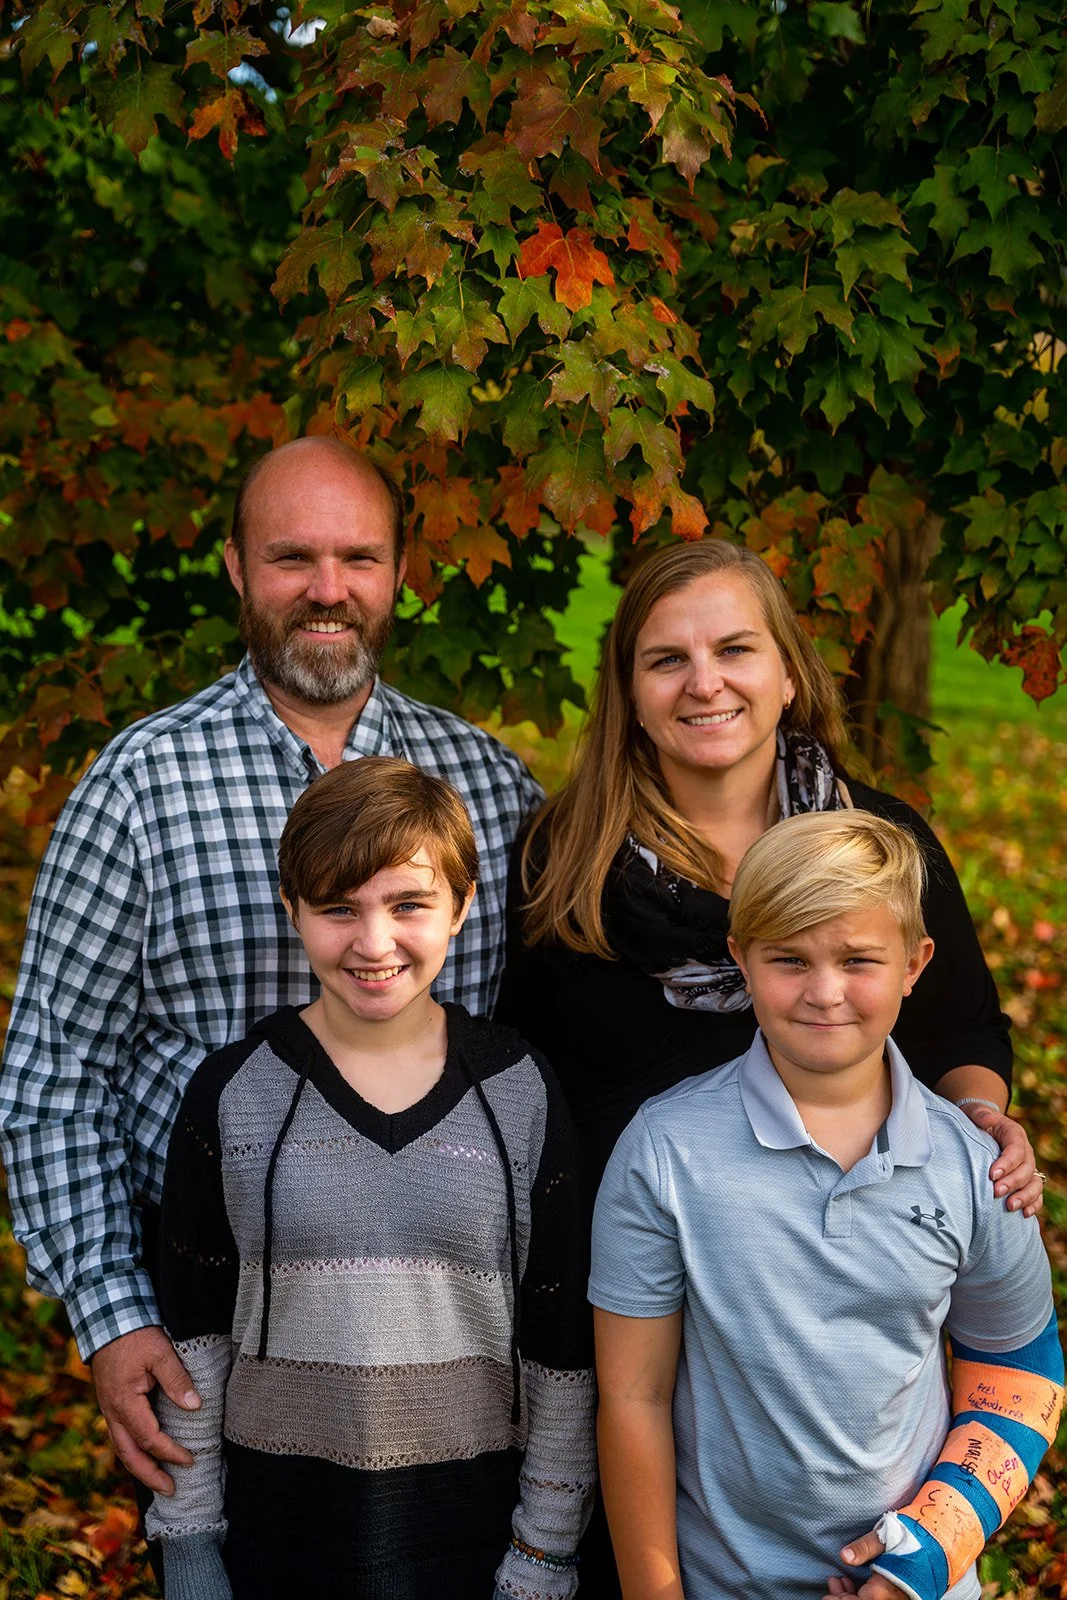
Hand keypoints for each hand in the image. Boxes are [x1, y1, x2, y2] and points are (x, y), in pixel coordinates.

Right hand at [91, 1325, 200, 1493]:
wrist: (107, 1321)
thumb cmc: (135, 1336)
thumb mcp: (160, 1353)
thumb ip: (177, 1380)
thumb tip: (195, 1406)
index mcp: (125, 1402)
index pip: (149, 1438)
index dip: (170, 1453)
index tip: (190, 1460)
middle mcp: (113, 1412)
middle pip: (129, 1455)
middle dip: (150, 1476)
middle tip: (171, 1490)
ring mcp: (109, 1409)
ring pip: (122, 1448)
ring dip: (140, 1468)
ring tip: (160, 1482)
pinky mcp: (111, 1404)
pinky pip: (121, 1436)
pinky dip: (134, 1451)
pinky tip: (147, 1455)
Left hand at [820, 1528, 908, 1599]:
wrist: (941, 1541)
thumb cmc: (915, 1536)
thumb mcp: (886, 1536)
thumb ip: (864, 1547)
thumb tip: (844, 1556)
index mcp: (886, 1588)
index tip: (828, 1595)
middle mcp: (895, 1599)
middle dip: (845, 1598)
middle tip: (833, 1585)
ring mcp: (901, 1599)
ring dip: (853, 1596)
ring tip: (840, 1582)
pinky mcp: (905, 1596)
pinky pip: (881, 1599)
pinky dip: (865, 1594)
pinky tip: (854, 1584)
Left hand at [964, 1105, 1044, 1216]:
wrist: (980, 1127)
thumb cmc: (976, 1121)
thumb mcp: (976, 1112)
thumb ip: (981, 1115)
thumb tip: (986, 1120)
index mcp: (1014, 1134)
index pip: (1016, 1149)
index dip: (1007, 1163)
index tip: (992, 1174)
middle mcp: (1025, 1152)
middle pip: (1026, 1169)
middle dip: (1012, 1183)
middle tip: (996, 1192)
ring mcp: (1028, 1167)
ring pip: (1035, 1183)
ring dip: (1025, 1196)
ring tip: (1010, 1207)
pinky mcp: (1026, 1181)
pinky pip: (1036, 1194)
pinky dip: (1033, 1204)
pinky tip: (1024, 1214)